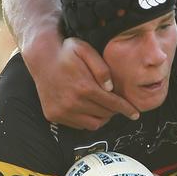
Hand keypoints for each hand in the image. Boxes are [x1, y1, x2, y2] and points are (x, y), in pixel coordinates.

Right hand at [24, 37, 138, 129]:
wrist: (41, 58)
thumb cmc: (67, 52)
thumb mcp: (86, 50)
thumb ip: (102, 68)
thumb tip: (111, 88)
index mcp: (84, 87)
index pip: (112, 104)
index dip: (126, 109)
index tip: (136, 114)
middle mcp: (72, 103)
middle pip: (104, 114)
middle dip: (114, 110)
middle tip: (115, 103)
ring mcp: (62, 111)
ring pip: (93, 124)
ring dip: (101, 117)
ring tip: (102, 106)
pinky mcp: (54, 116)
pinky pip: (78, 125)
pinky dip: (86, 119)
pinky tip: (87, 107)